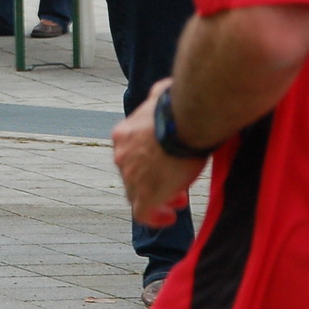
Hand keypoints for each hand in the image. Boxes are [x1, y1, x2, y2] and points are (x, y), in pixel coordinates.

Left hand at [112, 78, 205, 228]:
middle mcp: (121, 156)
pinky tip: (169, 217)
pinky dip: (155, 218)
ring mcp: (131, 177)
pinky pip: (144, 214)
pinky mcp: (146, 195)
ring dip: (157, 199)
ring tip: (177, 201)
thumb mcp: (162, 97)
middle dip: (153, 182)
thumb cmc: (180, 106)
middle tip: (175, 186)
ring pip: (138, 196)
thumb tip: (165, 89)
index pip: (129, 154)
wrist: (187, 120)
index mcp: (123, 135)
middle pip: (132, 176)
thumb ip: (158, 97)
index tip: (164, 165)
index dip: (146, 162)